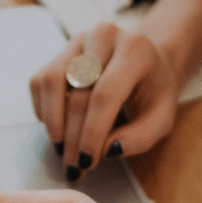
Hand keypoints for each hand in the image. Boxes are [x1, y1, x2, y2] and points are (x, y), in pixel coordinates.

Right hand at [30, 23, 178, 180]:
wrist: (147, 62)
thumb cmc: (153, 92)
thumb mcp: (162, 118)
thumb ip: (140, 137)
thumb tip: (107, 150)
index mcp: (135, 50)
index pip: (105, 94)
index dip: (92, 131)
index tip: (87, 161)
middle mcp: (104, 37)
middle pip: (77, 92)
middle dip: (73, 136)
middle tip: (74, 165)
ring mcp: (78, 42)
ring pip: (51, 82)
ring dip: (53, 122)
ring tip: (62, 148)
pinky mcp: (60, 52)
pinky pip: (39, 82)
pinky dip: (43, 110)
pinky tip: (59, 127)